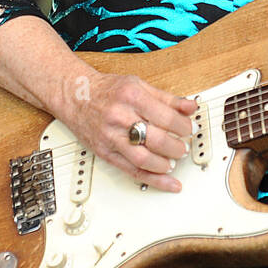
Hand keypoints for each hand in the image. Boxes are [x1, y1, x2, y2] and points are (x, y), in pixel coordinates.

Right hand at [56, 69, 197, 191]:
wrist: (76, 96)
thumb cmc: (108, 90)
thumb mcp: (140, 85)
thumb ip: (168, 99)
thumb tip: (191, 108)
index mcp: (132, 97)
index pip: (166, 117)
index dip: (183, 126)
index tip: (191, 129)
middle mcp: (120, 117)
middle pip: (155, 139)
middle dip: (176, 147)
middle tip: (183, 147)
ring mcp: (111, 137)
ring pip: (143, 159)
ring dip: (164, 165)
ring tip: (173, 162)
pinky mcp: (105, 153)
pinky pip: (131, 171)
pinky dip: (152, 179)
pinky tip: (167, 182)